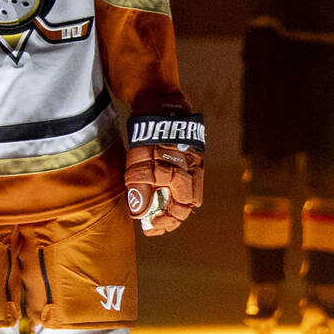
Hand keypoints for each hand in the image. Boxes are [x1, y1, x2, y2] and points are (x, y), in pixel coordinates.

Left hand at [124, 111, 204, 235]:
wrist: (160, 105)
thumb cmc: (150, 135)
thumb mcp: (140, 164)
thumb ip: (140, 190)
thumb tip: (139, 214)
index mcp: (185, 178)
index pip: (180, 211)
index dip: (165, 223)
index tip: (149, 228)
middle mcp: (194, 173)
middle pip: (186, 204)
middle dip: (169, 215)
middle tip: (152, 221)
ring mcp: (194, 163)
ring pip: (185, 192)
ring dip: (170, 202)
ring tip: (152, 207)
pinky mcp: (188, 156)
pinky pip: (183, 179)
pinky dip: (170, 188)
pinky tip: (157, 187)